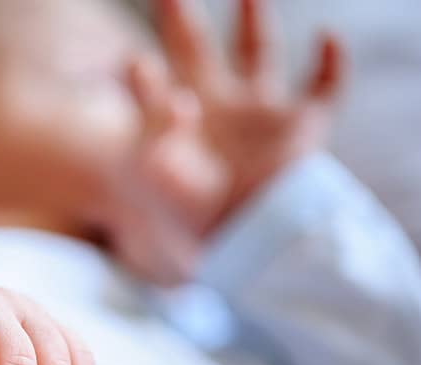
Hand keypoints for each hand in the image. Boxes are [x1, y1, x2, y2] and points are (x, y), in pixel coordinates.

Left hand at [156, 0, 343, 228]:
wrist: (235, 244)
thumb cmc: (189, 209)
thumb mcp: (158, 163)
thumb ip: (152, 120)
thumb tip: (146, 65)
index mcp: (178, 115)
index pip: (155, 75)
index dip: (144, 62)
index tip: (133, 56)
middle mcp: (215, 104)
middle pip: (196, 49)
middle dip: (180, 19)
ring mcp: (258, 114)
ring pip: (258, 53)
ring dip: (254, 20)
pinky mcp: (300, 128)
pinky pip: (323, 88)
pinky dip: (330, 63)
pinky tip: (328, 37)